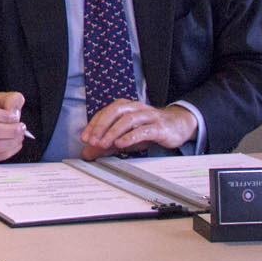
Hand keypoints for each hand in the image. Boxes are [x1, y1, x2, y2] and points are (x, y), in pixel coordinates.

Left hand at [80, 100, 196, 158]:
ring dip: (113, 132)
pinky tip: (121, 144)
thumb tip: (87, 153)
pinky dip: (131, 136)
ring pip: (128, 120)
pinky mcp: (159, 127)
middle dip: (101, 127)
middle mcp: (135, 108)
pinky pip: (144, 130)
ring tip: (104, 144)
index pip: (105, 113)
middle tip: (92, 141)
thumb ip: (106, 144)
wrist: (177, 125)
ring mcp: (148, 116)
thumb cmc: (148, 129)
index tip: (84, 138)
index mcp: (125, 107)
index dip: (93, 125)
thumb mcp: (125, 137)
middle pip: (114, 112)